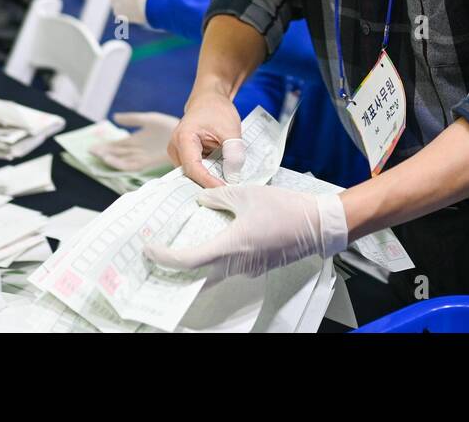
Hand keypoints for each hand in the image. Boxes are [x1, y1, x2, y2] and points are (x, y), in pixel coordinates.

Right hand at [90, 112, 178, 171]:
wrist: (184, 132)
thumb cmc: (168, 126)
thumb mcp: (147, 119)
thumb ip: (131, 118)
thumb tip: (115, 117)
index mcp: (135, 141)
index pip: (116, 145)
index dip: (104, 146)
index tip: (91, 146)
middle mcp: (136, 151)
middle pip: (116, 153)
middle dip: (103, 153)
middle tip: (90, 151)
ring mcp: (141, 156)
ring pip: (121, 159)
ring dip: (110, 158)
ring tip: (99, 155)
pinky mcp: (147, 161)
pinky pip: (130, 164)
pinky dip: (119, 163)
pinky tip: (111, 159)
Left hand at [143, 186, 348, 278]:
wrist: (319, 224)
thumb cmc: (285, 208)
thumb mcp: (245, 194)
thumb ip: (218, 196)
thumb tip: (200, 200)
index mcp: (231, 246)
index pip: (188, 260)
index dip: (165, 258)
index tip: (149, 250)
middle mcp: (237, 264)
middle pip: (197, 275)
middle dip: (175, 267)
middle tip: (158, 253)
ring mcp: (249, 269)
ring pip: (213, 272)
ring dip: (195, 262)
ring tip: (180, 244)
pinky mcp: (258, 266)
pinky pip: (229, 267)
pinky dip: (214, 257)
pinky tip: (211, 239)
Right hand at [168, 85, 244, 187]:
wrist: (209, 99)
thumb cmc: (217, 110)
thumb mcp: (230, 129)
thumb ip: (233, 152)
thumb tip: (234, 177)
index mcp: (183, 138)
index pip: (193, 168)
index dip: (208, 182)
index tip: (225, 190)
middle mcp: (175, 148)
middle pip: (190, 175)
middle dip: (209, 185)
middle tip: (228, 195)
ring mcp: (177, 153)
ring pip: (193, 175)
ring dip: (209, 181)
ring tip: (227, 188)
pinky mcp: (184, 157)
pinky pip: (195, 171)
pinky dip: (208, 176)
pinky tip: (221, 180)